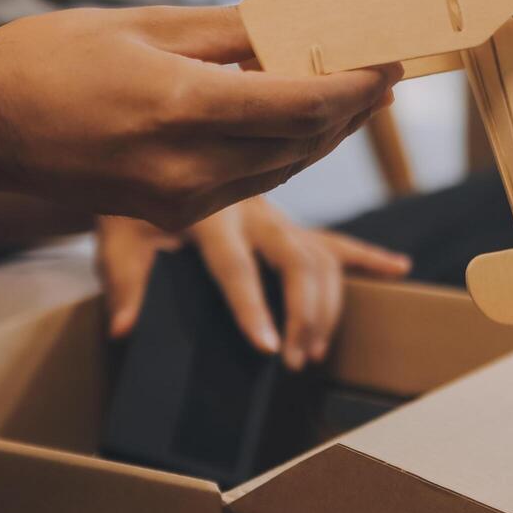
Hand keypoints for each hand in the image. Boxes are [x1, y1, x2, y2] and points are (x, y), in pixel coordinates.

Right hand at [0, 5, 400, 229]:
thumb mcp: (143, 26)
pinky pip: (252, 182)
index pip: (300, 104)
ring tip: (361, 92)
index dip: (356, 84)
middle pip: (305, 142)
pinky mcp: (172, 216)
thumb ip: (232, 33)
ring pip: (285, 168)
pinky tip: (302, 118)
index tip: (390, 58)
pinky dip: (286, 150)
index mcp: (177, 108)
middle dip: (354, 107)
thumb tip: (305, 24)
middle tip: (387, 70)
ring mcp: (179, 200)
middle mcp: (186, 166)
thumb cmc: (47, 60)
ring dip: (328, 132)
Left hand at [97, 197, 411, 368]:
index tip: (267, 348)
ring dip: (326, 308)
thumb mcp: (114, 235)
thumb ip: (122, 281)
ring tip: (313, 353)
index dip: (252, 308)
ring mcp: (279, 215)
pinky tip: (398, 269)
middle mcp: (254, 210)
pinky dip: (369, 256)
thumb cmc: (129, 203)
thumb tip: (128, 330)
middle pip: (298, 261)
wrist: (149, 153)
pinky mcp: (290, 223)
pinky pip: (336, 241)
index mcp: (211, 212)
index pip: (237, 265)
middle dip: (305, 313)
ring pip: (321, 258)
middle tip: (297, 360)